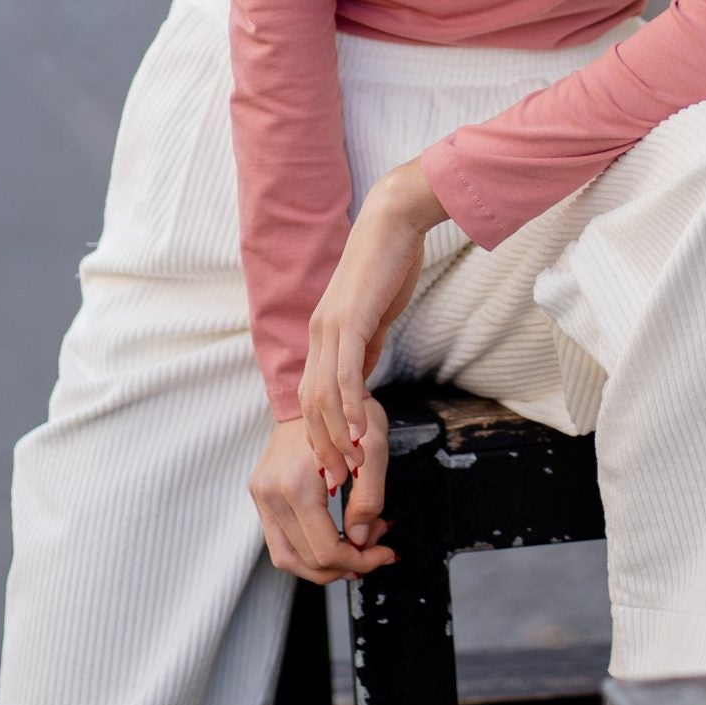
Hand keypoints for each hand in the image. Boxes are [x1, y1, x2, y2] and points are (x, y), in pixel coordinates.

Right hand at [249, 402, 395, 582]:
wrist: (319, 387)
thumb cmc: (348, 413)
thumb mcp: (374, 449)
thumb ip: (369, 498)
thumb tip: (360, 539)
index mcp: (295, 485)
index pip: (326, 551)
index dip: (361, 561)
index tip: (385, 552)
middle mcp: (270, 493)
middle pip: (307, 561)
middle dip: (347, 565)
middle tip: (375, 551)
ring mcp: (260, 494)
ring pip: (287, 558)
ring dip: (324, 566)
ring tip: (355, 552)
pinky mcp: (260, 492)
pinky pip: (279, 540)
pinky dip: (307, 550)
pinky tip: (334, 538)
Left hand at [300, 158, 447, 488]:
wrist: (394, 221)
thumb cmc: (389, 264)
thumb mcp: (375, 316)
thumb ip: (365, 347)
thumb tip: (362, 378)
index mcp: (323, 334)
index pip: (314, 395)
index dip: (321, 433)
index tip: (334, 465)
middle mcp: (319, 333)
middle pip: (311, 403)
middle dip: (323, 446)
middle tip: (337, 482)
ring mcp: (330, 327)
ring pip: (323, 395)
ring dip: (336, 436)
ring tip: (350, 468)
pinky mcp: (349, 321)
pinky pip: (345, 373)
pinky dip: (350, 407)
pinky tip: (361, 432)